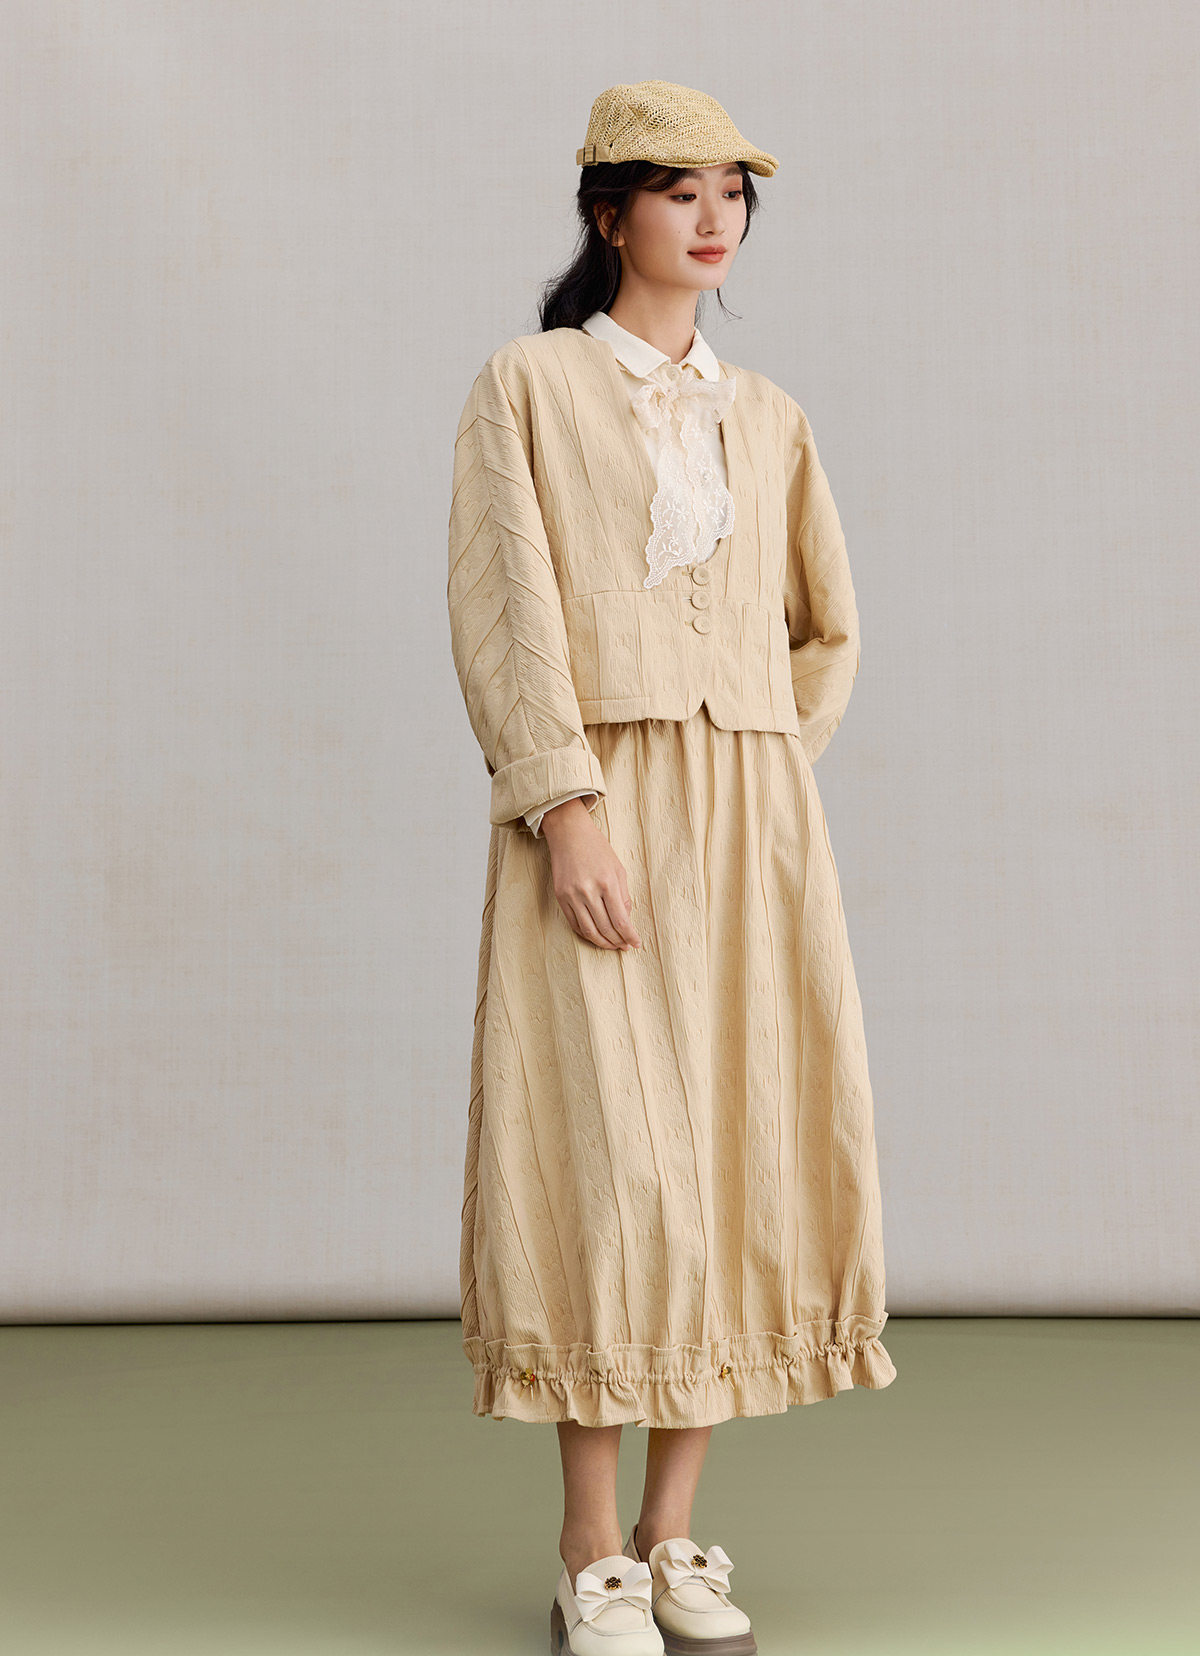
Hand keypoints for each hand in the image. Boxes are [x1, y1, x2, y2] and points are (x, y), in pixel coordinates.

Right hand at [540, 799, 641, 951]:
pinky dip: (586, 934)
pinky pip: (574, 924)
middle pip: (605, 928)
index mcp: (607, 882)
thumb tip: (626, 919)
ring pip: (589, 930)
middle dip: (618, 941)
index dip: (630, 936)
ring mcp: (572, 895)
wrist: (569, 834)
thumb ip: (623, 896)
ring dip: (602, 942)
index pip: (621, 920)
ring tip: (612, 945)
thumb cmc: (597, 849)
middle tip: (625, 946)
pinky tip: (596, 936)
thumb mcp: (618, 869)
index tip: (636, 943)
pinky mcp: (560, 897)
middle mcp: (588, 891)